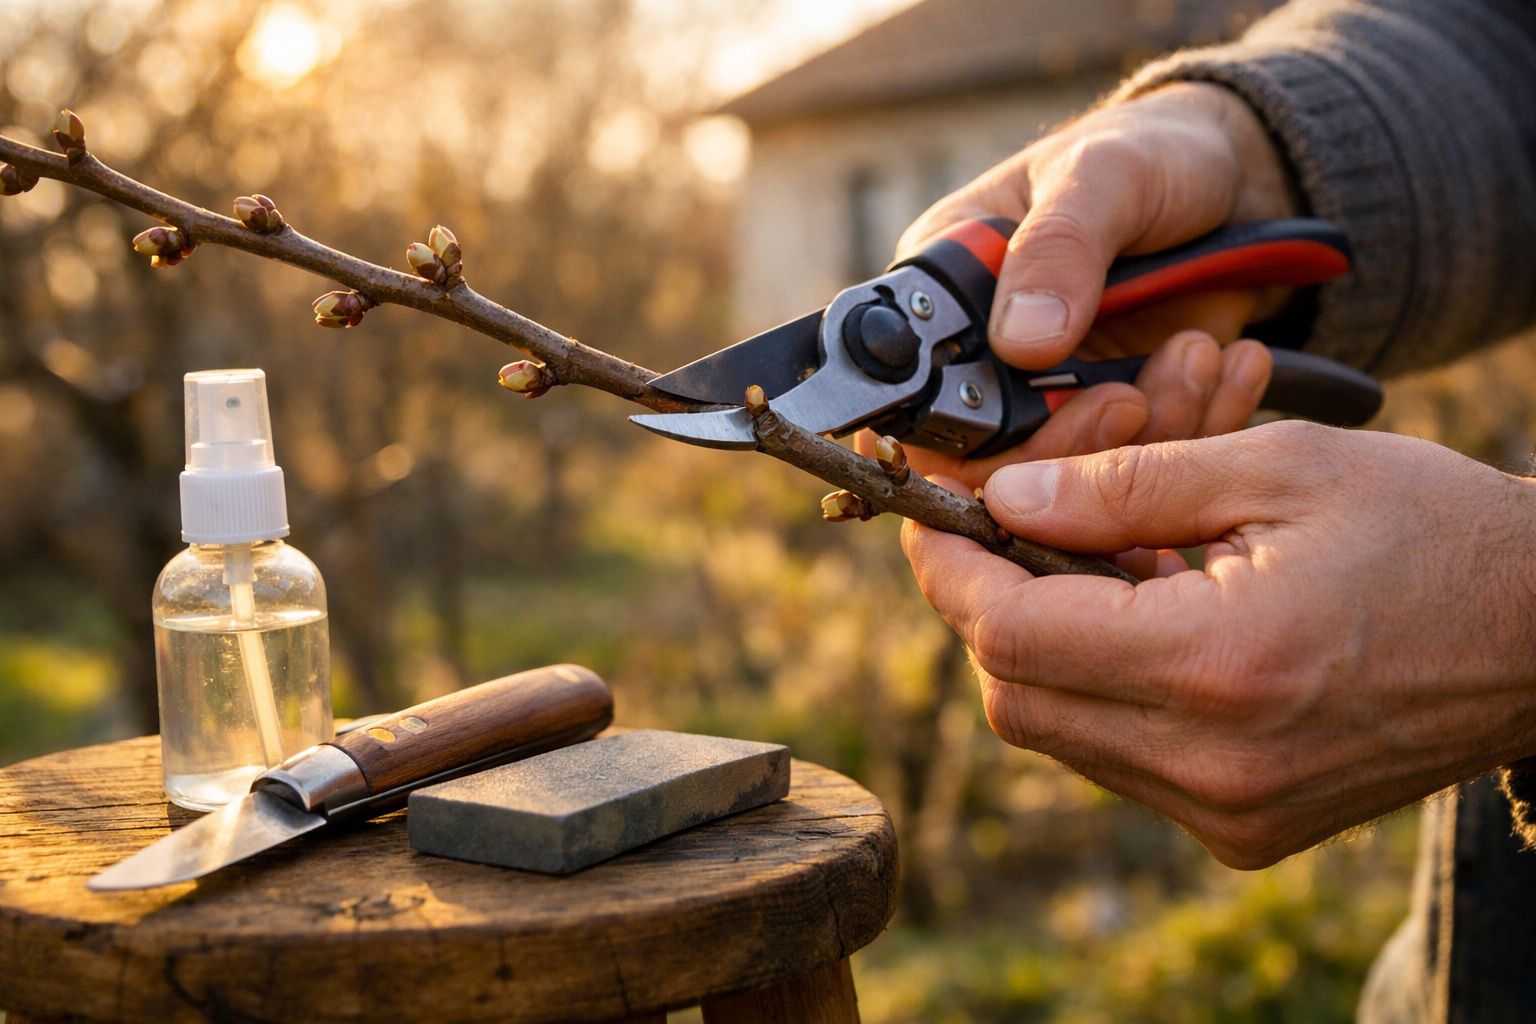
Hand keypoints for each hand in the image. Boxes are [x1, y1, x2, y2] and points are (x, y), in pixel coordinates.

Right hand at [867, 82, 1297, 485]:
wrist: (1241, 178)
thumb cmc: (1152, 152)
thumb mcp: (1104, 174)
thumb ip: (1058, 249)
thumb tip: (1018, 341)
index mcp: (946, 291)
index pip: (920, 392)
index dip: (968, 428)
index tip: (1048, 409)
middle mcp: (986, 355)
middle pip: (995, 457)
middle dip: (1073, 441)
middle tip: (1134, 398)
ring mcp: (1053, 393)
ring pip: (1073, 473)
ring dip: (1147, 427)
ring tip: (1196, 353)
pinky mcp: (1117, 414)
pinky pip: (1141, 461)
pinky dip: (1192, 427)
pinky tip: (1226, 367)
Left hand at [901, 422, 1535, 867]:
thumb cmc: (1428, 530)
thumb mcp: (1274, 468)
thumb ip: (1121, 488)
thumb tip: (1004, 500)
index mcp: (1217, 668)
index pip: (1010, 634)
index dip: (951, 568)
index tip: (934, 515)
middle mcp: (1213, 767)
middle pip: (1015, 695)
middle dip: (991, 602)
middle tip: (1015, 525)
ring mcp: (1228, 813)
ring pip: (1057, 729)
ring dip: (1048, 638)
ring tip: (1111, 555)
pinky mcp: (1245, 828)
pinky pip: (1117, 754)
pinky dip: (1102, 681)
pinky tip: (1150, 609)